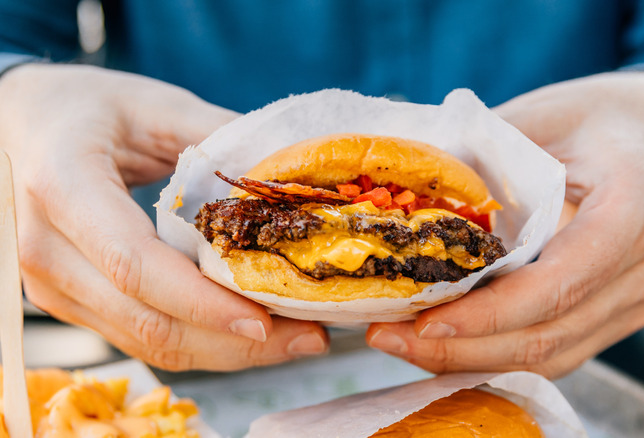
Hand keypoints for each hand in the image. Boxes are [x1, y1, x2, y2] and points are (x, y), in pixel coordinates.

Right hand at [0, 64, 327, 370]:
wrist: (20, 123)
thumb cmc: (87, 108)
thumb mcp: (155, 105)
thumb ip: (219, 137)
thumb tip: (291, 177)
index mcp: (63, 186)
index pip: (135, 265)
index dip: (202, 302)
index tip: (265, 320)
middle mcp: (46, 248)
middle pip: (146, 320)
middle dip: (233, 342)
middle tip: (308, 337)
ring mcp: (51, 284)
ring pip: (145, 342)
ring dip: (224, 351)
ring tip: (293, 339)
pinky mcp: (69, 302)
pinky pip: (139, 337)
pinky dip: (199, 341)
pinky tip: (248, 331)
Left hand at [367, 72, 643, 377]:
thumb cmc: (597, 119)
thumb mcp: (539, 115)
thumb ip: (483, 157)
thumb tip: (407, 200)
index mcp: (633, 205)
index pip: (561, 281)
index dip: (492, 312)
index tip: (426, 320)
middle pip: (549, 333)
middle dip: (463, 347)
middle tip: (391, 339)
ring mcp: (637, 299)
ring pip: (550, 356)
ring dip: (472, 360)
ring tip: (405, 346)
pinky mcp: (619, 315)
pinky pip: (556, 352)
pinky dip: (497, 356)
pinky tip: (446, 346)